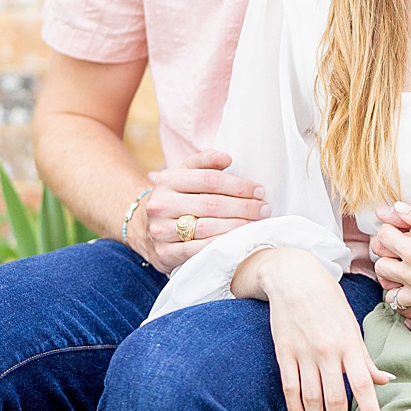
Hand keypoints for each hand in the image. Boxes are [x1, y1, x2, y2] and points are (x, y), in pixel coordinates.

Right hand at [133, 150, 268, 273]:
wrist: (145, 226)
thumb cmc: (177, 196)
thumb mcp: (186, 173)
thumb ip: (205, 161)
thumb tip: (227, 157)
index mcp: (167, 180)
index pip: (210, 180)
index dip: (239, 185)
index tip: (259, 191)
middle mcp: (160, 204)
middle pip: (212, 204)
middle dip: (244, 207)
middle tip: (265, 210)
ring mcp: (160, 230)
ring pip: (206, 228)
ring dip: (237, 227)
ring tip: (256, 224)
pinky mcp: (164, 253)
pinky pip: (197, 250)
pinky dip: (220, 245)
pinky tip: (237, 241)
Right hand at [242, 247, 391, 410]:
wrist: (294, 278)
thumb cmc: (330, 303)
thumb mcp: (353, 327)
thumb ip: (366, 358)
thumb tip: (387, 380)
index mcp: (350, 346)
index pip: (364, 386)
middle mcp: (328, 352)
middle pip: (334, 399)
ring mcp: (304, 354)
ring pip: (311, 399)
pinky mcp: (284, 354)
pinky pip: (289, 388)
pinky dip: (294, 409)